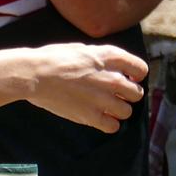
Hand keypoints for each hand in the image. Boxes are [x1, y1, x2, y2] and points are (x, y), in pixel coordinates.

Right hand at [26, 43, 147, 133]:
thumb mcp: (84, 49)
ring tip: (107, 108)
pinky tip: (101, 119)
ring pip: (127, 111)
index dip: (137, 75)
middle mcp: (112, 79)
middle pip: (137, 93)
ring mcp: (103, 99)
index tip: (130, 78)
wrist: (35, 75)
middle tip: (117, 95)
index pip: (141, 69)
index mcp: (110, 57)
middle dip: (129, 95)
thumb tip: (113, 66)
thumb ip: (102, 58)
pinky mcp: (91, 116)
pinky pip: (113, 126)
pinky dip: (109, 124)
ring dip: (119, 110)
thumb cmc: (54, 58)